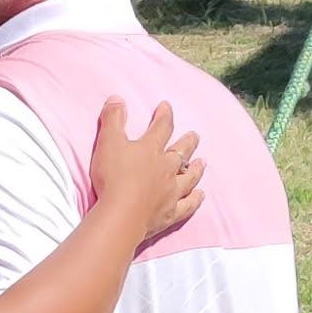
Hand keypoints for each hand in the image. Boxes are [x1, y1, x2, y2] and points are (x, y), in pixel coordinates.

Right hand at [84, 101, 206, 242]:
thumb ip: (113, 119)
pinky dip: (195, 200)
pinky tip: (201, 195)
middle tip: (195, 135)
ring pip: (189, 177)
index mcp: (151, 149)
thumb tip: (117, 97)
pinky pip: (188, 205)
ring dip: (196, 169)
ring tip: (202, 162)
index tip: (166, 107)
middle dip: (188, 142)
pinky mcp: (171, 213)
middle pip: (181, 152)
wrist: (121, 214)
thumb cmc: (113, 177)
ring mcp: (171, 191)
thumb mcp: (108, 142)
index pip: (161, 127)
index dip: (164, 116)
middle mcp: (167, 169)